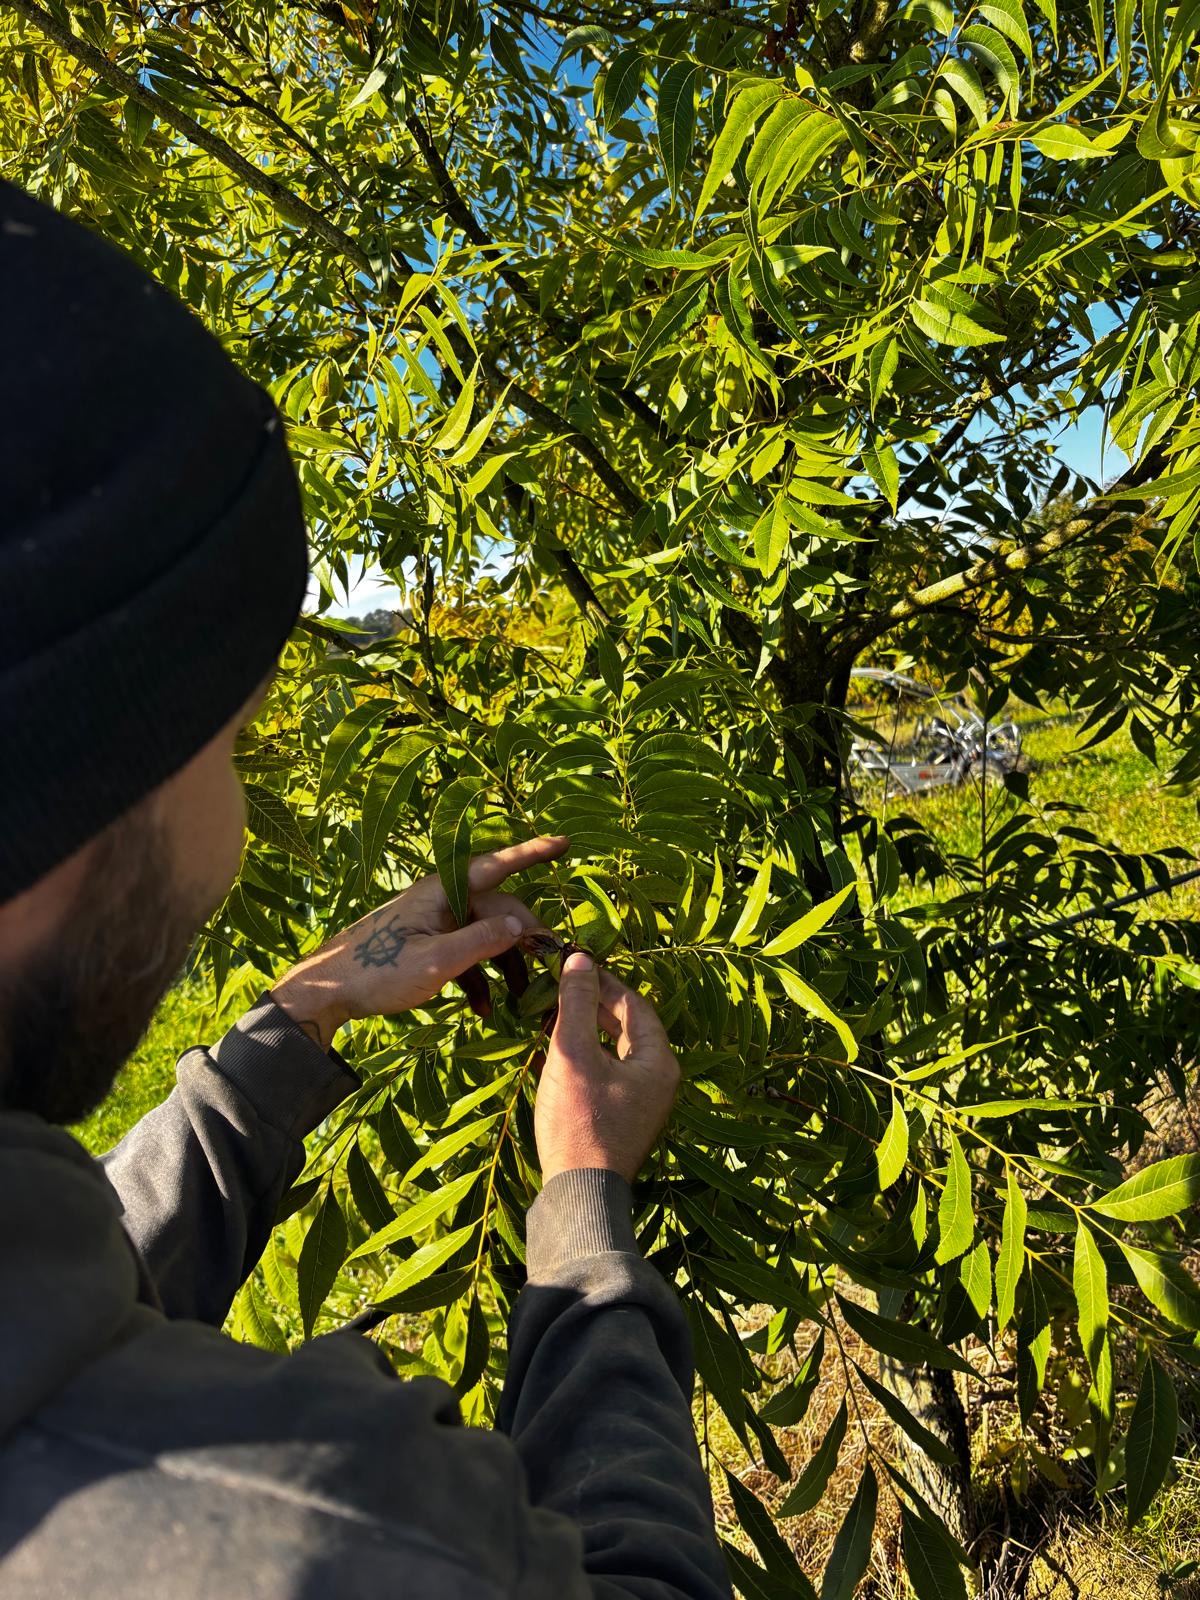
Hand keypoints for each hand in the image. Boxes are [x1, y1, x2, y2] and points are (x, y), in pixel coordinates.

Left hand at [270, 835, 568, 1048]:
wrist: (326, 992)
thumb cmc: (377, 973)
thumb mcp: (436, 962)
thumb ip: (481, 941)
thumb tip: (519, 925)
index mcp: (442, 891)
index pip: (497, 865)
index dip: (533, 853)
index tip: (565, 843)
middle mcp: (441, 899)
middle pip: (497, 909)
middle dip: (525, 937)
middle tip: (549, 965)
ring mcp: (434, 921)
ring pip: (483, 934)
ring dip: (502, 965)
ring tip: (520, 997)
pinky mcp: (426, 943)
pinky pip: (464, 953)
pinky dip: (477, 977)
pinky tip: (483, 1008)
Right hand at [534, 952, 679, 1184]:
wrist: (580, 1195)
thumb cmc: (579, 1122)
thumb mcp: (573, 1055)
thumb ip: (576, 1004)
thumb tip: (580, 959)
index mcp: (658, 1062)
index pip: (635, 1005)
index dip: (605, 982)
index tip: (576, 965)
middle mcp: (659, 1081)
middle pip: (629, 1028)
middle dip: (597, 1005)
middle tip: (565, 986)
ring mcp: (643, 1104)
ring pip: (618, 1052)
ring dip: (591, 1031)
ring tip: (559, 1015)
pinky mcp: (625, 1120)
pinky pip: (611, 1075)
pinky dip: (590, 1057)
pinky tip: (563, 1056)